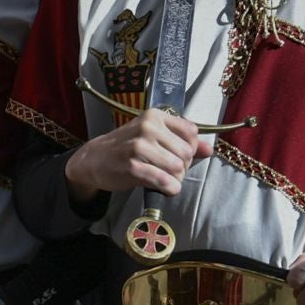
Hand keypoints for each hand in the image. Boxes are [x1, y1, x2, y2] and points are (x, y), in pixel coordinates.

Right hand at [63, 109, 211, 202]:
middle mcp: (148, 127)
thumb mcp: (154, 137)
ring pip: (178, 168)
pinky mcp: (132, 166)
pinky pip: (164, 181)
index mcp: (155, 116)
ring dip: (175, 180)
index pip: (192, 133)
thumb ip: (183, 141)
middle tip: (168, 171)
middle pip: (186, 153)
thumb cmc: (127, 147)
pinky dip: (169, 189)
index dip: (190, 150)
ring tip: (163, 179)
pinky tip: (163, 188)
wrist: (94, 159)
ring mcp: (138, 146)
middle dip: (183, 167)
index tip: (177, 156)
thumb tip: (209, 150)